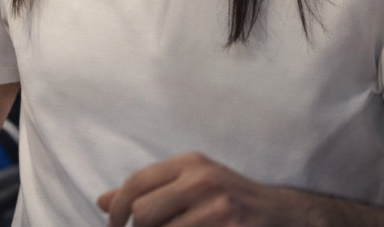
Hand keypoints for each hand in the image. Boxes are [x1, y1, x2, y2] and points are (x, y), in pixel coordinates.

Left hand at [97, 152, 308, 226]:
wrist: (282, 215)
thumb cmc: (229, 200)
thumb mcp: (190, 184)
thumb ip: (148, 190)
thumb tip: (101, 201)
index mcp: (190, 163)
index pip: (136, 183)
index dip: (116, 209)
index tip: (112, 226)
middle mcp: (203, 180)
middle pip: (144, 214)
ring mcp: (219, 209)